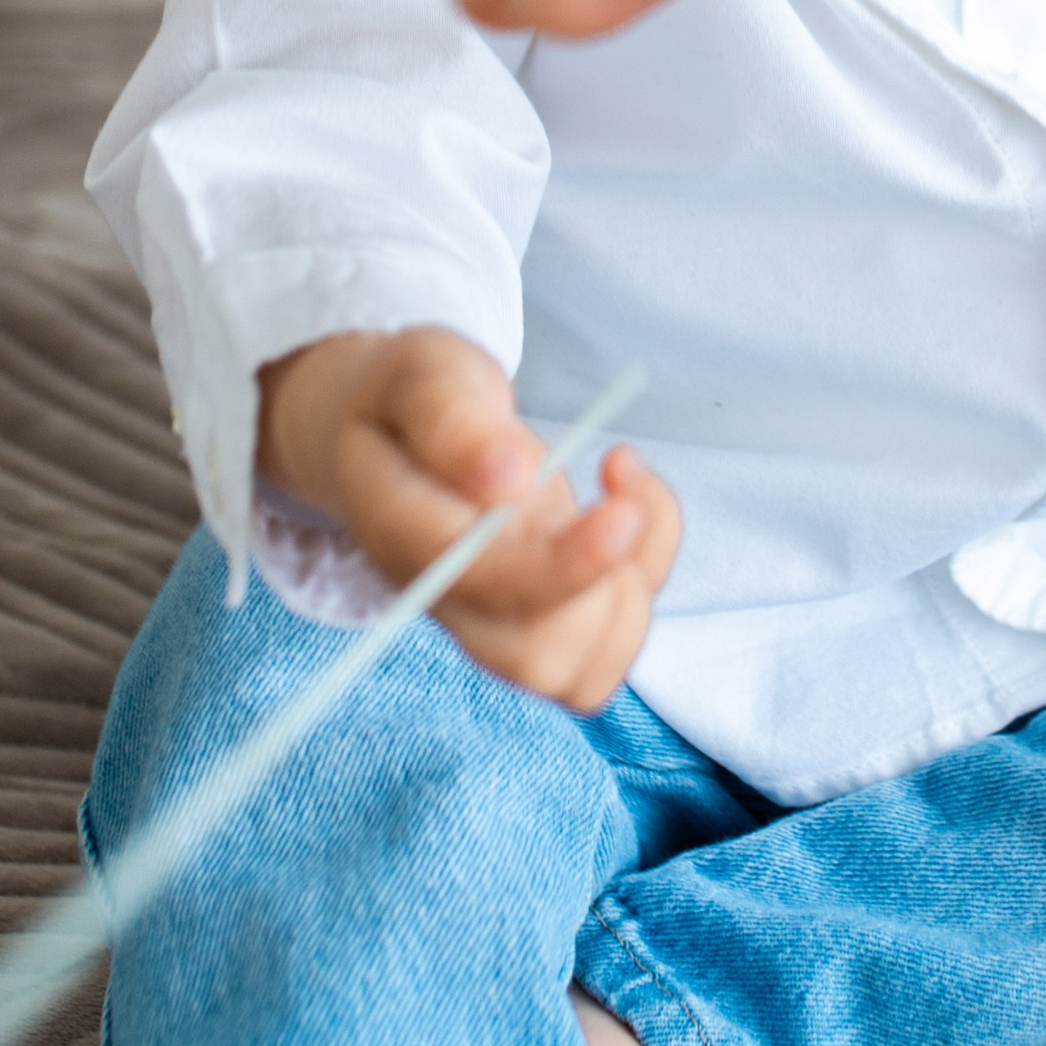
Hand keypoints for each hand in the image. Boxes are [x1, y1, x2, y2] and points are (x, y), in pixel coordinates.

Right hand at [256, 327, 678, 712]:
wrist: (398, 429)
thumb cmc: (411, 398)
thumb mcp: (423, 372)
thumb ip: (452, 417)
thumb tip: (509, 477)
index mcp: (402, 534)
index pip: (482, 583)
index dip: (563, 565)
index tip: (620, 513)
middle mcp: (446, 599)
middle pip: (534, 659)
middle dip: (605, 586)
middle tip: (617, 491)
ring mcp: (493, 621)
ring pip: (577, 673)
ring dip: (631, 583)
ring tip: (619, 489)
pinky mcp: (540, 618)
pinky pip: (610, 643)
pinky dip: (648, 571)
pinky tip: (630, 498)